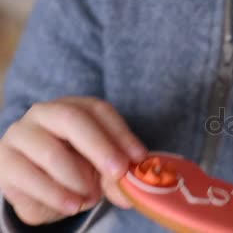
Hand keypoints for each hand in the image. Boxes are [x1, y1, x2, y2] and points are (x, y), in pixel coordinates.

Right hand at [0, 97, 147, 225]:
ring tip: (92, 198)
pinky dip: (56, 194)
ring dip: (78, 179)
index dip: (121, 133)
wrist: (37, 189)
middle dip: (100, 147)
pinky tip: (73, 206)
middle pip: (73, 119)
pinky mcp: (5, 160)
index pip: (99, 111)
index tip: (138, 157)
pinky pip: (29, 176)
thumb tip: (132, 191)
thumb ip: (115, 176)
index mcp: (75, 107)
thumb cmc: (75, 169)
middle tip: (118, 172)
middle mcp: (45, 112)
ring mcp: (21, 134)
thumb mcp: (100, 170)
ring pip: (51, 151)